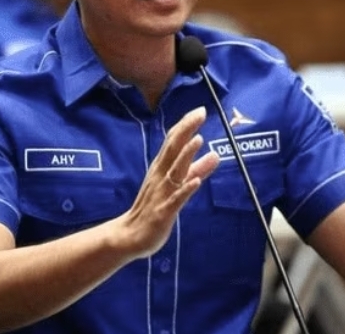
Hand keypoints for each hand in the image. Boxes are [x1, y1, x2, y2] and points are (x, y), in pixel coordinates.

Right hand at [115, 106, 218, 257]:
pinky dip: (185, 189)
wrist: (129, 236)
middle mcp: (160, 176)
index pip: (173, 141)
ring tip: (198, 139)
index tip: (200, 109)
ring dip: (186, 155)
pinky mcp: (163, 212)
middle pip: (173, 149)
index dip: (186, 125)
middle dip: (186, 131)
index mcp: (162, 168)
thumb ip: (197, 169)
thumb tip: (215, 154)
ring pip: (175, 171)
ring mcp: (161, 193)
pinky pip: (175, 200)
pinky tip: (196, 181)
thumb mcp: (178, 185)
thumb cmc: (154, 207)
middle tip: (200, 113)